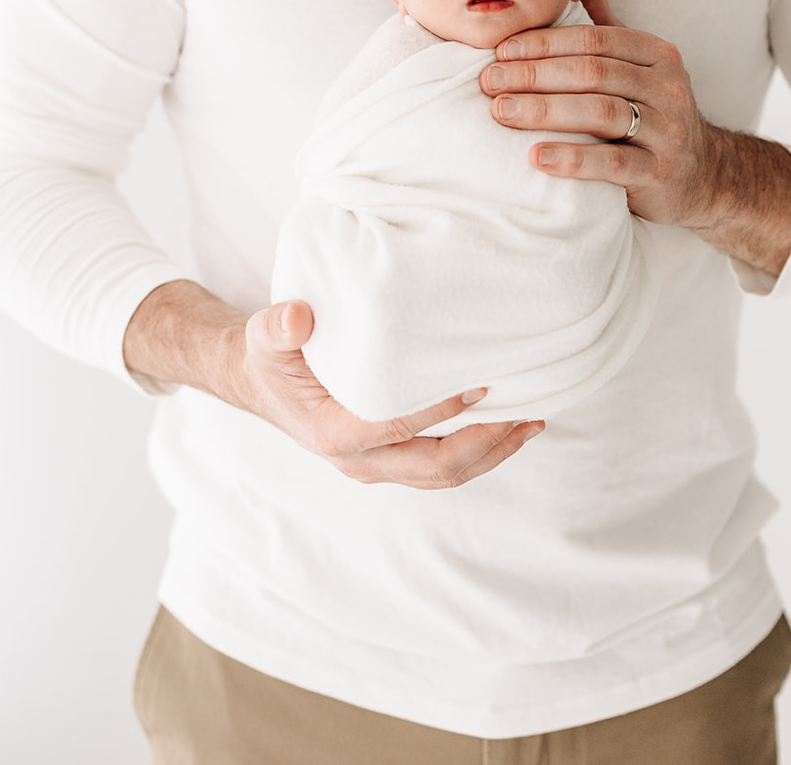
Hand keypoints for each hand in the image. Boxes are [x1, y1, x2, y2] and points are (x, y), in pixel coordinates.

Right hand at [236, 299, 543, 487]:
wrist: (259, 384)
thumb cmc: (269, 358)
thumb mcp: (264, 337)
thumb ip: (278, 327)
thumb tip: (299, 316)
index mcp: (335, 433)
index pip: (399, 425)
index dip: (442, 410)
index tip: (482, 384)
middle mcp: (359, 460)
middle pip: (435, 467)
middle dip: (487, 445)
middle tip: (529, 415)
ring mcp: (375, 465)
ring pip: (442, 473)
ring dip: (490, 452)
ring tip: (531, 423)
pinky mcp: (387, 458)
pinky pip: (438, 464)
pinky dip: (475, 449)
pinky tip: (503, 423)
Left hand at [478, 0, 790, 272]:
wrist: (703, 175)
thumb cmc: (652, 110)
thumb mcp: (634, 60)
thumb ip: (601, 12)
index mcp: (655, 53)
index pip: (593, 39)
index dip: (543, 43)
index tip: (499, 51)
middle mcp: (667, 86)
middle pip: (592, 72)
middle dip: (533, 75)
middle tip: (488, 81)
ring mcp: (669, 130)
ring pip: (600, 111)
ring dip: (544, 110)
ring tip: (500, 112)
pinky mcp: (661, 172)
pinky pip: (612, 162)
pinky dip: (572, 158)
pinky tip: (535, 156)